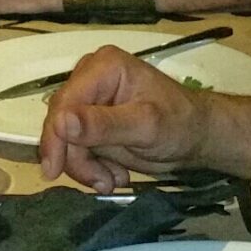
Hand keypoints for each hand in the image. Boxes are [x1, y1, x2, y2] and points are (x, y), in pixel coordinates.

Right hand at [38, 45, 206, 187]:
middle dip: (77, 157)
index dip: (55, 137)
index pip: (65, 103)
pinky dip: (92, 166)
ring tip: (113, 180)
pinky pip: (76, 147)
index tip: (53, 171)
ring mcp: (90, 100)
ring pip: (66, 140)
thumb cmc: (180, 124)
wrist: (197, 137)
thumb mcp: (145, 127)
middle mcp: (90, 78)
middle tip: (102, 183)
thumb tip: (61, 122)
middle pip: (61, 123)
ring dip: (86, 166)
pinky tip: (115, 174)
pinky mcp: (92, 121)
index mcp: (103, 67)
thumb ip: (104, 125)